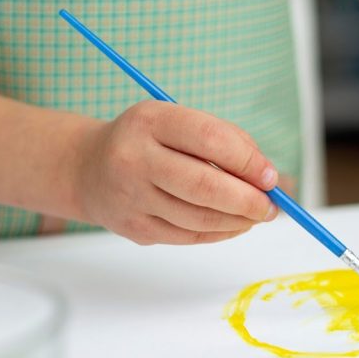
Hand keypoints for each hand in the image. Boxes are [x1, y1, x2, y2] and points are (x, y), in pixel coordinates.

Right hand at [74, 100, 278, 244]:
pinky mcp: (134, 228)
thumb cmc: (147, 141)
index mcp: (150, 120)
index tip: (270, 177)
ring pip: (199, 218)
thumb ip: (224, 140)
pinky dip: (219, 233)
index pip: (210, 139)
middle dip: (248, 200)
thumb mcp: (177, 121)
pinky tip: (233, 224)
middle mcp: (134, 158)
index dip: (248, 161)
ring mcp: (131, 197)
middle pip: (205, 186)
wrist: (88, 169)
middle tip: (271, 206)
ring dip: (238, 221)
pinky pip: (188, 236)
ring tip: (256, 215)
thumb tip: (268, 177)